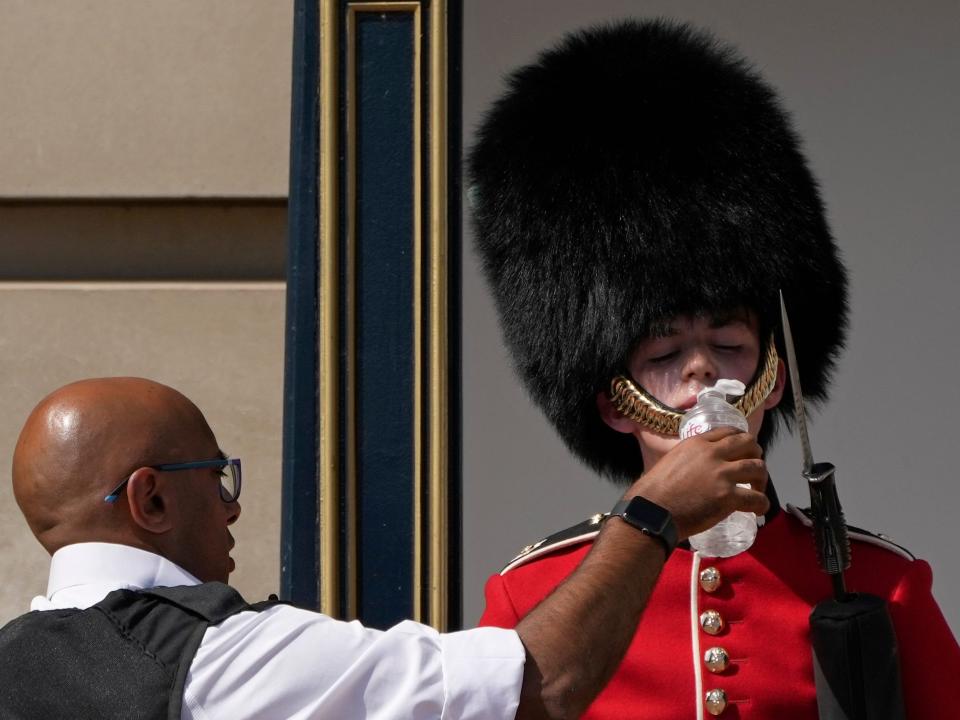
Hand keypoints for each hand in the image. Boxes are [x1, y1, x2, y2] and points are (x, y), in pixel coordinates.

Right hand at [625, 427, 768, 538]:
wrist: (651, 512)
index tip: (744, 452)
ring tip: (757, 491)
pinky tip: (758, 511)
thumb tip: (700, 469)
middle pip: (749, 443)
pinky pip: (757, 498)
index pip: (729, 432)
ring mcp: (722, 474)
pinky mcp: (727, 497)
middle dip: (756, 455)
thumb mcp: (671, 461)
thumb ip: (690, 459)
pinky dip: (762, 505)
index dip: (742, 440)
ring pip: (758, 468)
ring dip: (761, 480)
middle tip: (753, 471)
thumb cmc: (653, 491)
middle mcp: (712, 453)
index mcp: (697, 443)